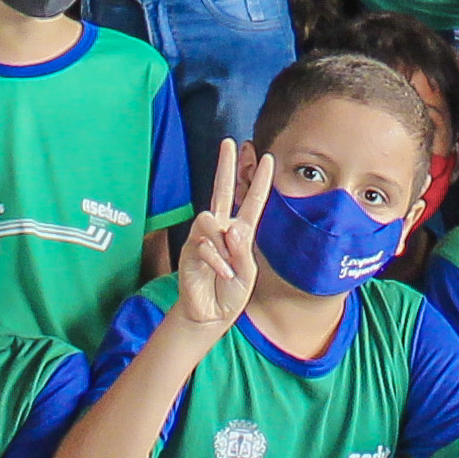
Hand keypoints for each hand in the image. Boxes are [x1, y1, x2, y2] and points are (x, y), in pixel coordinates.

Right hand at [173, 142, 273, 324]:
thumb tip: (231, 228)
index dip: (259, 181)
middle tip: (228, 143)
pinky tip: (219, 274)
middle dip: (225, 166)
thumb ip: (242, 251)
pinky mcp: (191, 249)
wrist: (210, 314)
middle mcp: (222, 230)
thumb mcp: (246, 273)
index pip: (252, 201)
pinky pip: (204, 245)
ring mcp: (204, 238)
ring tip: (226, 267)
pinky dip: (215, 261)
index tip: (267, 159)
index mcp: (242, 233)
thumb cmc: (231, 292)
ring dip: (222, 245)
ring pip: (211, 220)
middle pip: (222, 190)